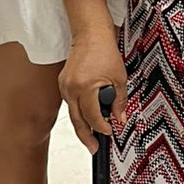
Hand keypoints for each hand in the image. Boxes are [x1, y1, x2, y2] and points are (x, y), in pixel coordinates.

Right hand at [59, 27, 126, 151]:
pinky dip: (78, 111)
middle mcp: (71, 88)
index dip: (101, 127)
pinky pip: (70, 103)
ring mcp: (65, 86)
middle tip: (93, 148)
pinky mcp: (63, 83)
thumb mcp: (119, 78)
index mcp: (86, 87)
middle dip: (86, 137)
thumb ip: (120, 101)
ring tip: (91, 136)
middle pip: (77, 121)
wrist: (91, 35)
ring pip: (73, 113)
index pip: (92, 116)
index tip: (109, 132)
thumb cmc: (105, 51)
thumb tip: (120, 119)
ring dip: (82, 124)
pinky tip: (86, 117)